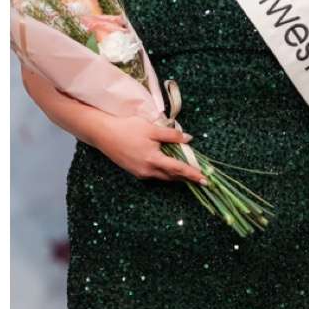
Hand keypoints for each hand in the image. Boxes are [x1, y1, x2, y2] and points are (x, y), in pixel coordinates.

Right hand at [91, 115, 205, 183]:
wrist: (102, 133)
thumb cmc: (127, 128)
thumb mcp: (151, 129)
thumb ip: (172, 135)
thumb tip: (188, 139)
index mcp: (153, 160)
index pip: (178, 169)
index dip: (193, 174)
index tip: (205, 180)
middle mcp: (147, 170)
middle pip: (172, 176)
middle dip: (187, 177)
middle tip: (201, 177)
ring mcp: (140, 172)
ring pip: (163, 176)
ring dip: (176, 175)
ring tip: (188, 172)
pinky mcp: (135, 171)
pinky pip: (154, 175)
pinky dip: (165, 172)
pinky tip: (168, 166)